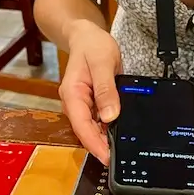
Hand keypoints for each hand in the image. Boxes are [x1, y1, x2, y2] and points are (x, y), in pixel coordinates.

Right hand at [59, 21, 121, 164]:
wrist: (86, 35)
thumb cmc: (93, 45)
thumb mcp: (103, 63)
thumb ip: (106, 90)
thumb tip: (110, 116)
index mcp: (72, 93)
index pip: (82, 126)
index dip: (94, 144)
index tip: (107, 158)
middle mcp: (73, 102)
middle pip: (85, 130)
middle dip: (100, 146)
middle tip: (119, 159)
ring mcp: (80, 103)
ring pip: (91, 127)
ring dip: (104, 139)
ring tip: (121, 150)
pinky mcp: (88, 102)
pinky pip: (96, 119)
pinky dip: (106, 128)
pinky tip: (118, 133)